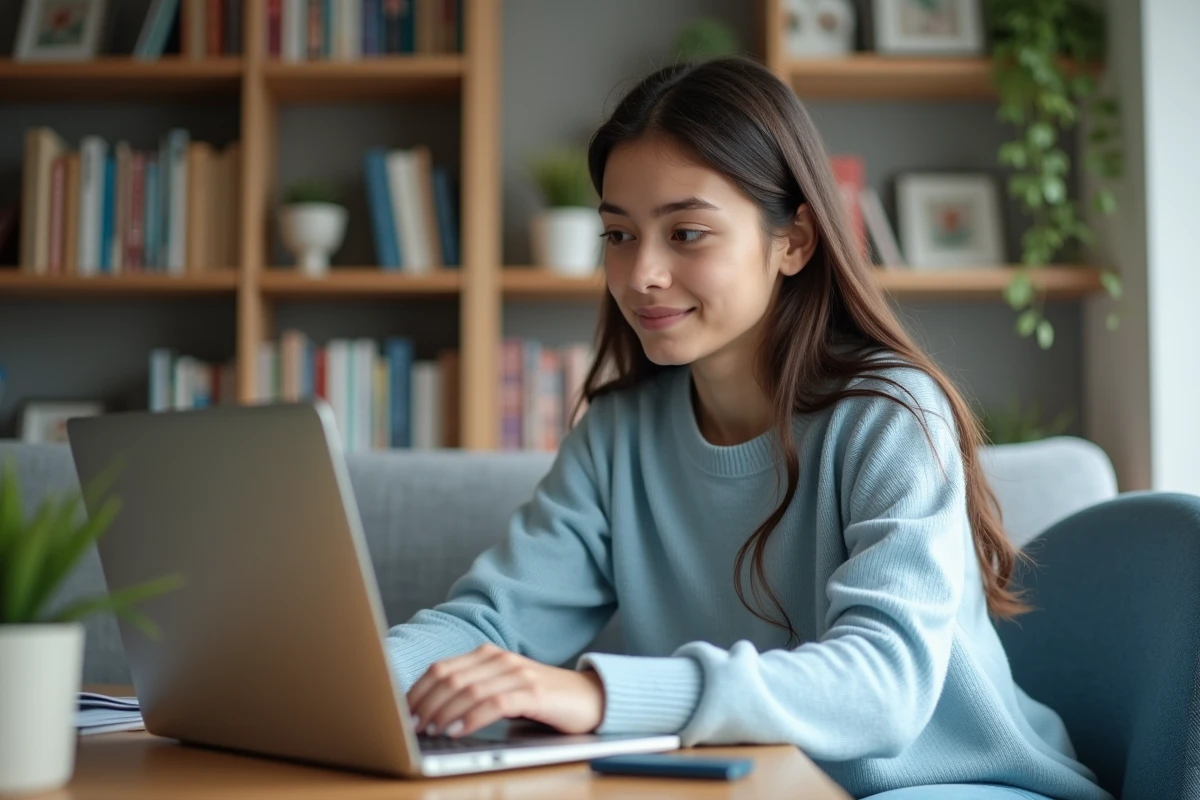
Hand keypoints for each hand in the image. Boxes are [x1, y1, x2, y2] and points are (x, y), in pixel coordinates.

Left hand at [406, 643, 605, 738]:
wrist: (589, 698)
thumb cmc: (541, 699)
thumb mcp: (502, 690)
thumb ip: (473, 693)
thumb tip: (430, 713)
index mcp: (488, 655)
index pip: (441, 668)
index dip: (418, 691)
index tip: (403, 713)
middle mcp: (500, 659)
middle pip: (450, 678)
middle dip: (426, 704)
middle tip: (413, 726)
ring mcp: (518, 674)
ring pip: (469, 690)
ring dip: (445, 712)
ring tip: (431, 731)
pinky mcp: (534, 693)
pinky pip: (496, 703)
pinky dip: (472, 717)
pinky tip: (459, 730)